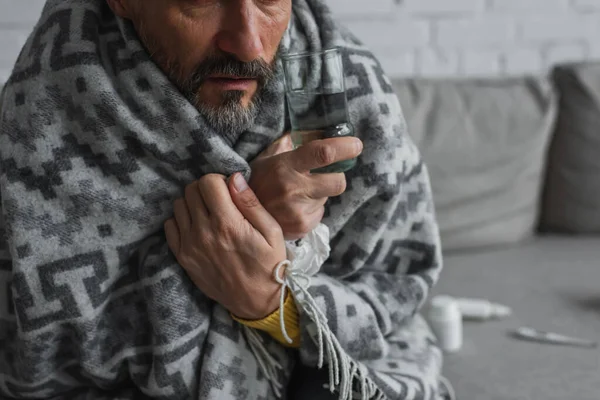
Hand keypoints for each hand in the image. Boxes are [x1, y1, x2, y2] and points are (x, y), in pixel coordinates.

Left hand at [164, 173, 286, 319]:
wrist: (257, 302)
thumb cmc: (270, 264)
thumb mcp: (272, 231)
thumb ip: (251, 202)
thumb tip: (234, 177)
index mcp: (227, 223)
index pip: (208, 182)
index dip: (220, 180)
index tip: (229, 190)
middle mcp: (203, 232)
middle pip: (191, 190)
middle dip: (206, 189)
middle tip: (220, 200)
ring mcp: (189, 246)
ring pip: (179, 205)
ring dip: (193, 203)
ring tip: (209, 213)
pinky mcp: (183, 257)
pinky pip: (170, 226)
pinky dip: (182, 220)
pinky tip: (198, 227)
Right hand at [250, 134, 362, 239]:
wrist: (239, 214)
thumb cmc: (257, 180)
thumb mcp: (269, 156)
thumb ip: (292, 142)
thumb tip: (319, 130)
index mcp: (286, 165)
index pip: (323, 153)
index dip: (345, 147)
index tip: (356, 145)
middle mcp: (294, 188)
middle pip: (338, 181)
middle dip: (337, 176)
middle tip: (326, 174)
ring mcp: (298, 210)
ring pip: (327, 198)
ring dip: (319, 193)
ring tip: (297, 194)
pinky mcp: (302, 226)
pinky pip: (319, 213)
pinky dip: (311, 209)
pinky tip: (295, 207)